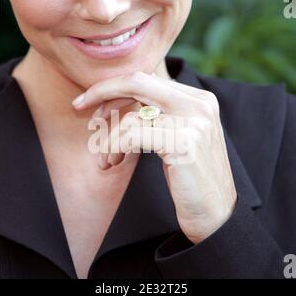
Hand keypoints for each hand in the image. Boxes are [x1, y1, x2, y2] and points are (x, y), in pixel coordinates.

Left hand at [72, 72, 236, 243]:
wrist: (216, 215)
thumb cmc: (190, 179)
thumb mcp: (178, 138)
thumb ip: (159, 114)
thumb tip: (118, 97)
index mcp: (198, 99)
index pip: (147, 79)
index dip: (115, 88)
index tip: (91, 103)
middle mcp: (199, 104)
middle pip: (138, 82)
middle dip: (102, 92)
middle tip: (79, 107)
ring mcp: (194, 121)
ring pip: (130, 116)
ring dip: (108, 139)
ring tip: (106, 160)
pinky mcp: (184, 142)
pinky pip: (131, 136)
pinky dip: (113, 148)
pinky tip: (111, 163)